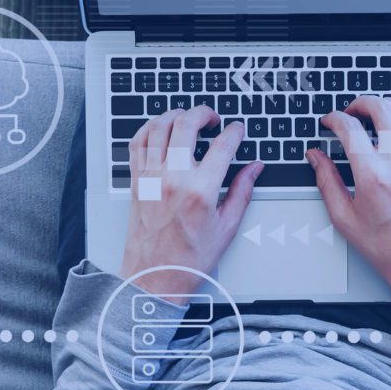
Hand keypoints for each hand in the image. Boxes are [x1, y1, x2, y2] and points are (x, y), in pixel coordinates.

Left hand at [117, 105, 263, 300]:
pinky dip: (149, 129)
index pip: (222, 145)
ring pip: (158, 126)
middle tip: (213, 119)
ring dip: (176, 115)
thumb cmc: (188, 258)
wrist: (154, 276)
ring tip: (188, 120)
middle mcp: (172, 178)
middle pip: (186, 124)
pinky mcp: (136, 181)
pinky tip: (161, 130)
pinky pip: (137, 142)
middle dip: (204, 113)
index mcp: (200, 190)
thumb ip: (243, 191)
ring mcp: (150, 177)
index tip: (238, 131)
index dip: (235, 132)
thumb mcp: (226, 227)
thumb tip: (254, 168)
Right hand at [311, 96, 390, 304]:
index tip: (329, 121)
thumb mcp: (344, 218)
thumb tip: (316, 157)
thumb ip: (327, 181)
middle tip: (352, 111)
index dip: (334, 119)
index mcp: (373, 176)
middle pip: (381, 109)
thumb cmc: (387, 246)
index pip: (349, 129)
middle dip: (361, 103)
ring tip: (379, 111)